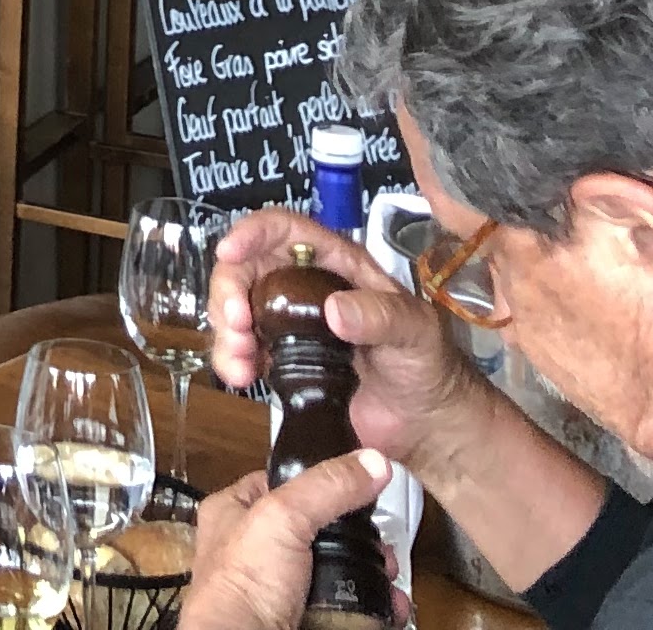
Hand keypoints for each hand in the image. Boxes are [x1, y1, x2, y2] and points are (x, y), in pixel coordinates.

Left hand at [183, 453, 388, 629]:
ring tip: (389, 575)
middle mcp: (257, 548)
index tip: (360, 486)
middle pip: (321, 530)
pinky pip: (346, 602)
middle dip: (359, 539)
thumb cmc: (242, 585)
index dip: (321, 481)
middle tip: (381, 546)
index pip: (282, 481)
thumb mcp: (282, 518)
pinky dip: (372, 603)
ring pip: (338, 568)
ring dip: (371, 572)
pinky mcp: (305, 615)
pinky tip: (390, 603)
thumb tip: (372, 462)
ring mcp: (282, 586)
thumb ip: (326, 486)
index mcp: (235, 512)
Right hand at [206, 210, 474, 468]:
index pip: (284, 229)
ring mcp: (290, 324)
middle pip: (247, 268)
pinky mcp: (282, 360)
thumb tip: (333, 310)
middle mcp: (305, 286)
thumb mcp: (414, 332)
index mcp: (336, 265)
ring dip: (225, 331)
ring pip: (237, 308)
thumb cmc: (427, 364)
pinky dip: (231, 360)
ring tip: (239, 362)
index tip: (229, 252)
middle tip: (237, 325)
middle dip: (229, 293)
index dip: (252, 232)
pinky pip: (243, 349)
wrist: (426, 423)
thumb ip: (379, 316)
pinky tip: (241, 378)